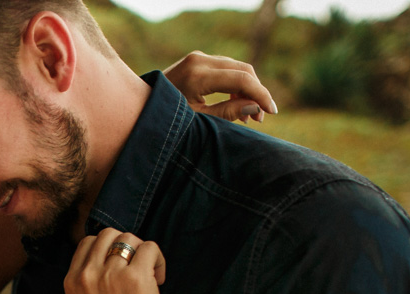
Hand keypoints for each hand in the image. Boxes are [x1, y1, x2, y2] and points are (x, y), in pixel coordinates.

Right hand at [63, 230, 169, 293]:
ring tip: (150, 276)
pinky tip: (158, 280)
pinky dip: (158, 260)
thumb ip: (91, 280)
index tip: (120, 266)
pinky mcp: (136, 277)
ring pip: (129, 237)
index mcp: (72, 282)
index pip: (87, 244)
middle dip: (126, 246)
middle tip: (136, 269)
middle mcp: (87, 275)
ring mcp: (110, 274)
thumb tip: (111, 252)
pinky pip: (150, 247)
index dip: (108, 249)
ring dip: (142, 252)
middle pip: (107, 234)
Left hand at [163, 51, 277, 122]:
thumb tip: (256, 108)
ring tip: (249, 116)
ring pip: (236, 68)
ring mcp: (197, 57)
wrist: (137, 107)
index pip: (241, 79)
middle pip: (243, 70)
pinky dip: (235, 85)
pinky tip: (238, 105)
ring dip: (247, 90)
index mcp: (198, 75)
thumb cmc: (165, 119)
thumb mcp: (197, 120)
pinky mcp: (197, 60)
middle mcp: (199, 60)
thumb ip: (227, 113)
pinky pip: (226, 69)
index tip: (271, 112)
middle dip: (256, 93)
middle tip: (260, 118)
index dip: (260, 95)